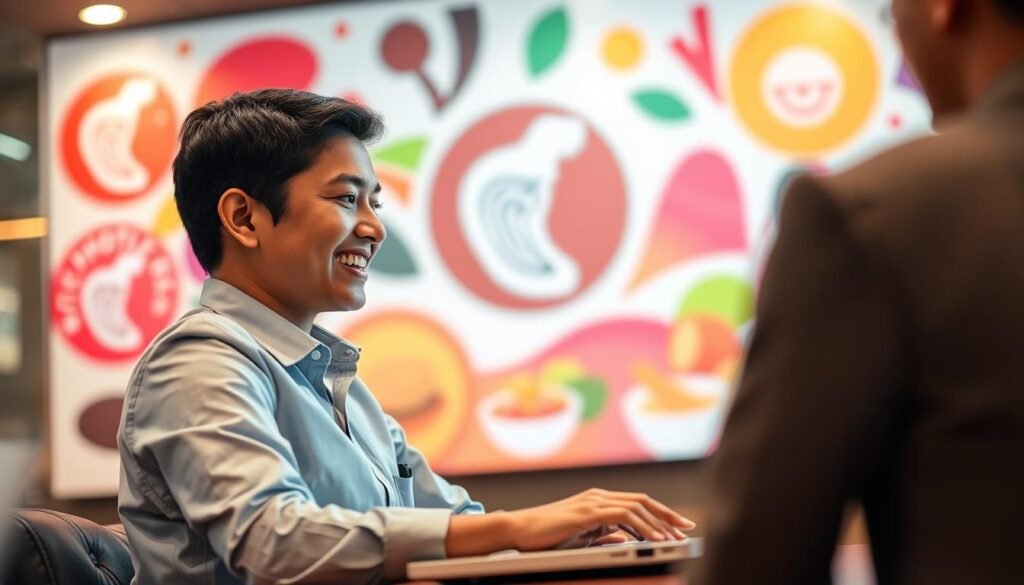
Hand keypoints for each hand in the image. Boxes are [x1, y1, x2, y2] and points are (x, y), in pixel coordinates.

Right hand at [504, 488, 694, 550]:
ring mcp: (593, 501)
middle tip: (688, 529)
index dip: (660, 514)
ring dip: (659, 523)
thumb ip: (604, 536)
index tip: (679, 526)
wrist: (519, 530)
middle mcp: (599, 496)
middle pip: (643, 501)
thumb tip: (626, 540)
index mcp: (598, 500)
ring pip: (637, 506)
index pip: (637, 503)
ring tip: (674, 539)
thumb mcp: (582, 538)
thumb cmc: (546, 537)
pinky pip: (624, 516)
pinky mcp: (588, 511)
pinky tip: (654, 539)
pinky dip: (643, 527)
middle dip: (668, 515)